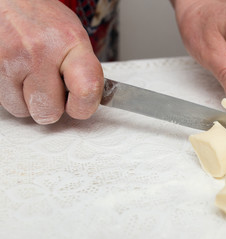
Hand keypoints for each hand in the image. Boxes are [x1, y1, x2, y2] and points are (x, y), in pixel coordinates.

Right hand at [0, 0, 102, 123]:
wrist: (7, 0)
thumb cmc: (41, 17)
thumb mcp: (73, 35)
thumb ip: (83, 69)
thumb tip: (89, 100)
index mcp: (71, 41)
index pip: (87, 90)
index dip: (84, 107)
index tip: (81, 105)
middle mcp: (41, 50)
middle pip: (50, 111)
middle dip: (51, 105)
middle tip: (51, 87)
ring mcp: (12, 59)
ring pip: (24, 110)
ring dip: (28, 100)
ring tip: (30, 75)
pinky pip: (6, 102)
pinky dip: (12, 93)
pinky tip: (17, 73)